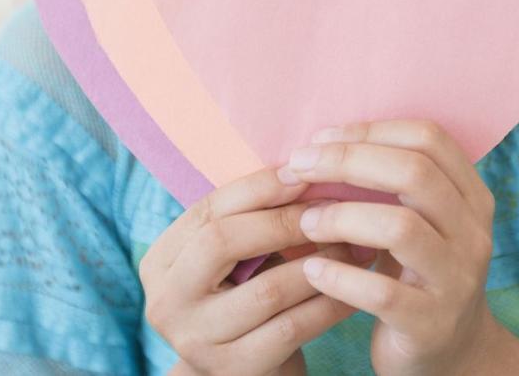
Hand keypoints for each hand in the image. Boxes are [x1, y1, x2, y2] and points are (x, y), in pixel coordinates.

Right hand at [141, 166, 376, 375]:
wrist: (246, 372)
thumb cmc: (247, 296)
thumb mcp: (235, 257)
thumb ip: (253, 217)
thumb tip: (308, 164)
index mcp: (161, 262)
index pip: (209, 209)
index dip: (259, 186)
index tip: (307, 170)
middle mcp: (166, 302)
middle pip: (223, 241)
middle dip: (285, 220)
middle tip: (334, 208)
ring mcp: (196, 341)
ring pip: (267, 288)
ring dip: (320, 261)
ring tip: (357, 243)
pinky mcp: (234, 371)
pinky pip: (292, 328)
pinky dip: (329, 303)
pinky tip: (357, 286)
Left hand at [278, 120, 500, 375]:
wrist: (453, 354)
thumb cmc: (418, 274)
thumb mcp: (420, 223)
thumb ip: (389, 185)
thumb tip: (319, 144)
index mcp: (471, 197)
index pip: (428, 139)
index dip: (372, 130)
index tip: (322, 137)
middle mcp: (473, 233)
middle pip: (414, 174)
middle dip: (347, 162)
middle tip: (300, 165)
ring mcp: (457, 279)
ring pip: (400, 227)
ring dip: (341, 217)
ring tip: (305, 223)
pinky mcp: (431, 324)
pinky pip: (381, 292)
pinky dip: (340, 276)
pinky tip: (313, 270)